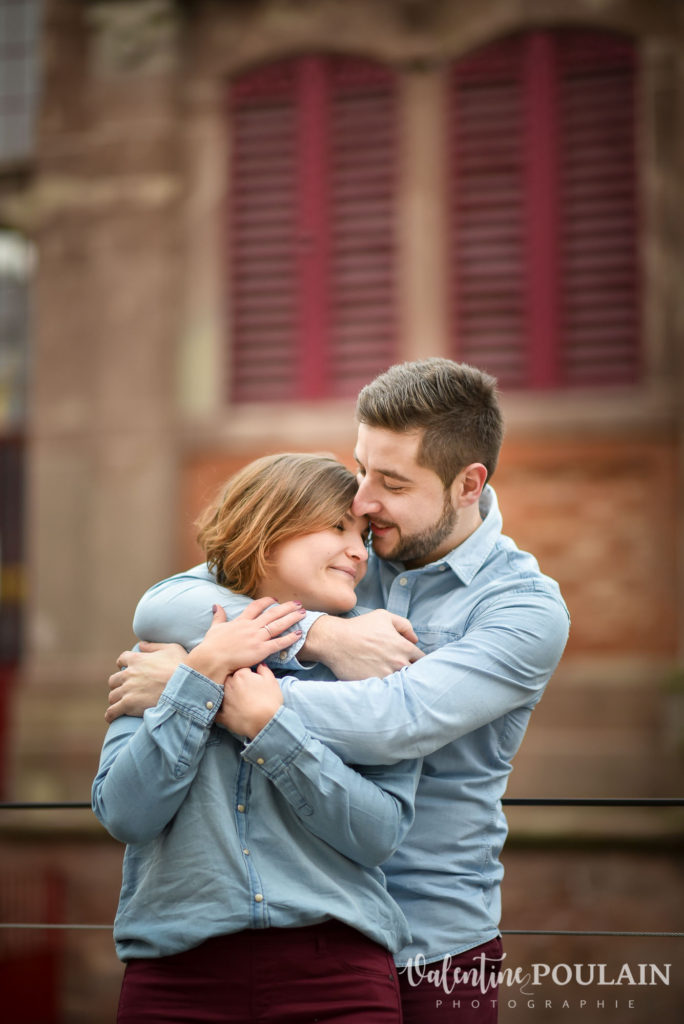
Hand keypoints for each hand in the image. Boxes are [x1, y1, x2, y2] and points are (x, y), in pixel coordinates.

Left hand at [106, 642, 185, 721]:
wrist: (185, 687)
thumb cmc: (181, 666)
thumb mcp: (171, 649)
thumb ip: (154, 646)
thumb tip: (141, 645)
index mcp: (137, 659)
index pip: (122, 660)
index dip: (123, 665)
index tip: (126, 670)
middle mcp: (129, 673)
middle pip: (114, 680)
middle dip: (118, 685)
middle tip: (126, 690)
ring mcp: (127, 689)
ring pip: (113, 696)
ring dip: (116, 700)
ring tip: (121, 705)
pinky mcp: (128, 704)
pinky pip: (112, 711)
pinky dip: (110, 715)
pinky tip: (112, 718)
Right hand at [184, 599, 305, 684]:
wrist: (213, 658)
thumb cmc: (212, 646)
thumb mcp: (215, 628)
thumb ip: (218, 616)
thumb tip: (216, 605)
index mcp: (241, 621)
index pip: (256, 607)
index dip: (267, 602)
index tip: (275, 599)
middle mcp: (251, 627)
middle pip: (272, 613)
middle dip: (286, 607)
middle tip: (298, 603)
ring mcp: (257, 638)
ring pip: (278, 625)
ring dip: (292, 618)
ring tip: (303, 613)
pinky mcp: (261, 650)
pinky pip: (279, 643)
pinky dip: (290, 638)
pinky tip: (299, 633)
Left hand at [217, 663, 282, 738]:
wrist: (266, 722)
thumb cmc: (270, 701)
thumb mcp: (272, 681)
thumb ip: (264, 670)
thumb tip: (260, 665)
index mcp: (240, 675)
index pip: (241, 669)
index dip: (248, 674)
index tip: (252, 680)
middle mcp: (229, 686)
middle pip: (229, 680)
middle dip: (236, 683)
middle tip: (246, 691)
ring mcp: (224, 700)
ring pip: (222, 694)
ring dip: (227, 695)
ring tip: (239, 702)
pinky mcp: (223, 716)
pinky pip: (216, 712)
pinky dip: (218, 712)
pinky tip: (224, 712)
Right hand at [301, 609, 423, 678]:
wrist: (335, 641)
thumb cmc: (359, 627)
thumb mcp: (384, 616)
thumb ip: (404, 625)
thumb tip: (415, 639)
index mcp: (404, 647)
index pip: (422, 660)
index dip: (416, 660)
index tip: (410, 661)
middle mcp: (398, 663)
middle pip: (415, 674)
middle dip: (410, 672)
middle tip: (401, 670)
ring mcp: (387, 676)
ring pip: (402, 684)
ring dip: (399, 681)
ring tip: (390, 678)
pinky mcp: (375, 685)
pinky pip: (387, 691)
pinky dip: (386, 689)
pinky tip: (381, 683)